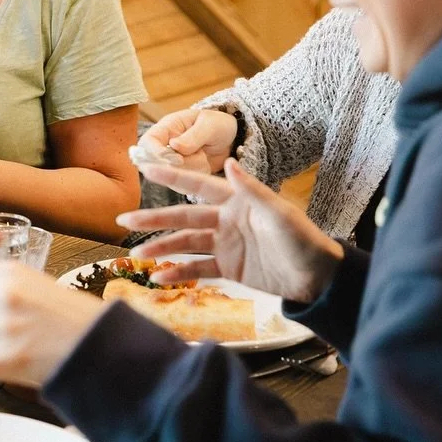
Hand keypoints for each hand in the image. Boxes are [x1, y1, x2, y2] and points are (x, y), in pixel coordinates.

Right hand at [115, 158, 342, 303]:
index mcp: (236, 201)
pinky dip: (178, 273)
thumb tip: (229, 162)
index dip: (172, 176)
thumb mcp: (280, 214)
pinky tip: (160, 279)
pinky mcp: (228, 268)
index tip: (146, 167)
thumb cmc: (304, 240)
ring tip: (137, 256)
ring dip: (161, 248)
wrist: (318, 278)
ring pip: (185, 243)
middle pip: (183, 217)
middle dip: (153, 218)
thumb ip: (252, 190)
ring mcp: (225, 244)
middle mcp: (225, 220)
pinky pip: (198, 269)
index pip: (198, 185)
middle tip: (123, 221)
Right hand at [140, 107, 237, 173]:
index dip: (156, 154)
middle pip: (155, 163)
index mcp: (166, 128)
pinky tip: (205, 166)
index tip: (177, 160)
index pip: (148, 142)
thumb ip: (194, 136)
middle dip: (179, 165)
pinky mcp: (179, 175)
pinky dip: (195, 178)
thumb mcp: (210, 126)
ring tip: (204, 156)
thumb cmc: (217, 125)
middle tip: (199, 156)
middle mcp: (163, 146)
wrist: (230, 140)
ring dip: (190, 170)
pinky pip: (180, 186)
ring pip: (169, 176)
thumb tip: (174, 145)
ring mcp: (170, 162)